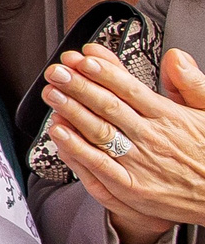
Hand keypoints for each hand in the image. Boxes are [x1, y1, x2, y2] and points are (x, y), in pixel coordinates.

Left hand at [43, 44, 204, 243]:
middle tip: (57, 71)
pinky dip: (77, 149)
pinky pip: (99, 166)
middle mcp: (153, 137)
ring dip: (72, 111)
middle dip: (78, 86)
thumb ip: (191, 84)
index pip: (130, 88)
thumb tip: (175, 56)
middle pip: (109, 106)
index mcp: (170, 117)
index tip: (83, 58)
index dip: (104, 72)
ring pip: (100, 132)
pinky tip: (59, 133)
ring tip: (52, 93)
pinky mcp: (133, 187)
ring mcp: (141, 163)